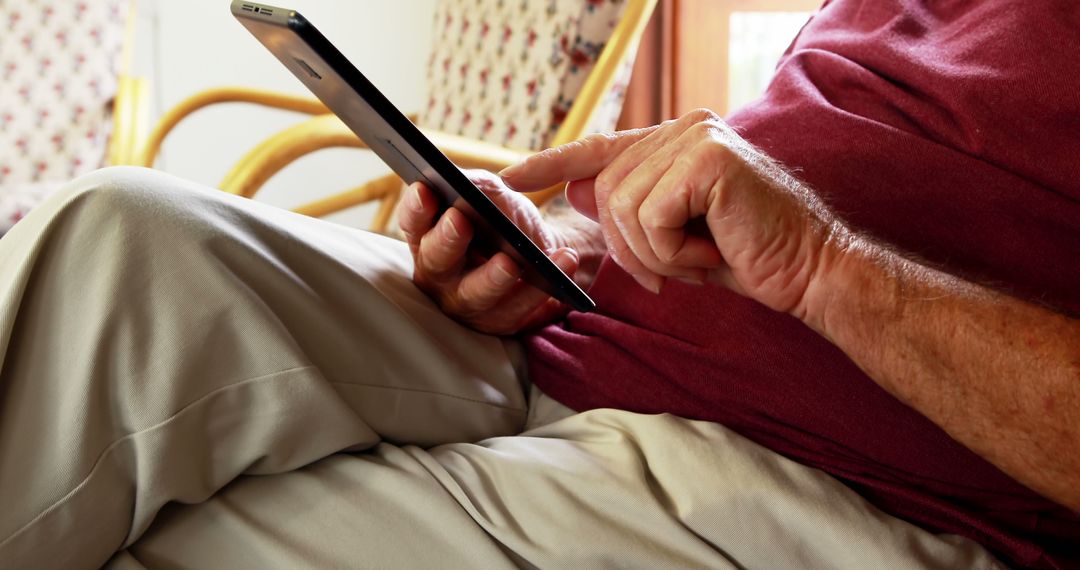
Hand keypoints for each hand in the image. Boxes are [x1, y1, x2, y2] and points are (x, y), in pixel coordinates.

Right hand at [398, 170, 580, 334]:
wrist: (540, 251)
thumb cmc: (503, 219)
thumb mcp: (490, 193)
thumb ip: (475, 186)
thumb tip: (466, 186)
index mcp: (428, 236)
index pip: (413, 222)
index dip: (416, 208)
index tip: (426, 189)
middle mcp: (439, 275)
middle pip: (436, 262)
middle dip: (447, 241)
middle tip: (460, 221)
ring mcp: (467, 303)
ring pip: (475, 294)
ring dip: (493, 277)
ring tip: (511, 260)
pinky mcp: (500, 321)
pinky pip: (518, 309)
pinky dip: (540, 289)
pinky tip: (562, 261)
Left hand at [499, 109, 841, 316]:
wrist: (810, 270)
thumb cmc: (748, 255)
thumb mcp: (674, 235)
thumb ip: (629, 209)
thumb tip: (576, 189)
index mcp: (675, 140)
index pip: (598, 148)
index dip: (550, 164)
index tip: (508, 178)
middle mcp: (684, 128)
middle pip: (606, 192)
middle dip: (631, 248)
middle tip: (675, 268)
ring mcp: (696, 137)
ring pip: (623, 208)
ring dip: (655, 254)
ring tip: (700, 256)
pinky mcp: (707, 158)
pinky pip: (650, 217)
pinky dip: (673, 251)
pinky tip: (711, 249)